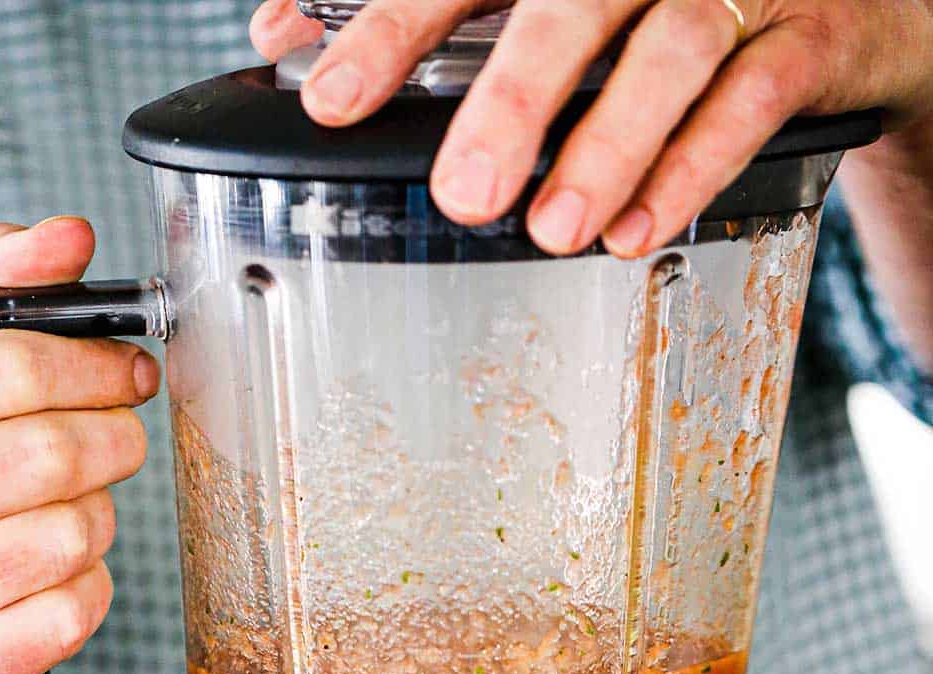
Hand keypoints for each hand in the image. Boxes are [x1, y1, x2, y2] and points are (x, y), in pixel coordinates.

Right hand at [0, 218, 158, 673]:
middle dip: (108, 440)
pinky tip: (56, 575)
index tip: (126, 368)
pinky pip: (66, 616)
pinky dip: (85, 590)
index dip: (85, 364)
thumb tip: (63, 237)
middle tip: (118, 436)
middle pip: (45, 455)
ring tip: (74, 509)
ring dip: (96, 518)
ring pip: (67, 537)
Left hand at [250, 0, 932, 256]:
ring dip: (607, 148)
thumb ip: (424, 10)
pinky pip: (749, 102)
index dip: (392, 23)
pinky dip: (691, 171)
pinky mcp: (807, 37)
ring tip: (552, 233)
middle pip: (571, 0)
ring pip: (670, 53)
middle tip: (459, 193)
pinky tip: (635, 234)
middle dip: (509, 97)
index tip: (328, 96)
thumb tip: (283, 31)